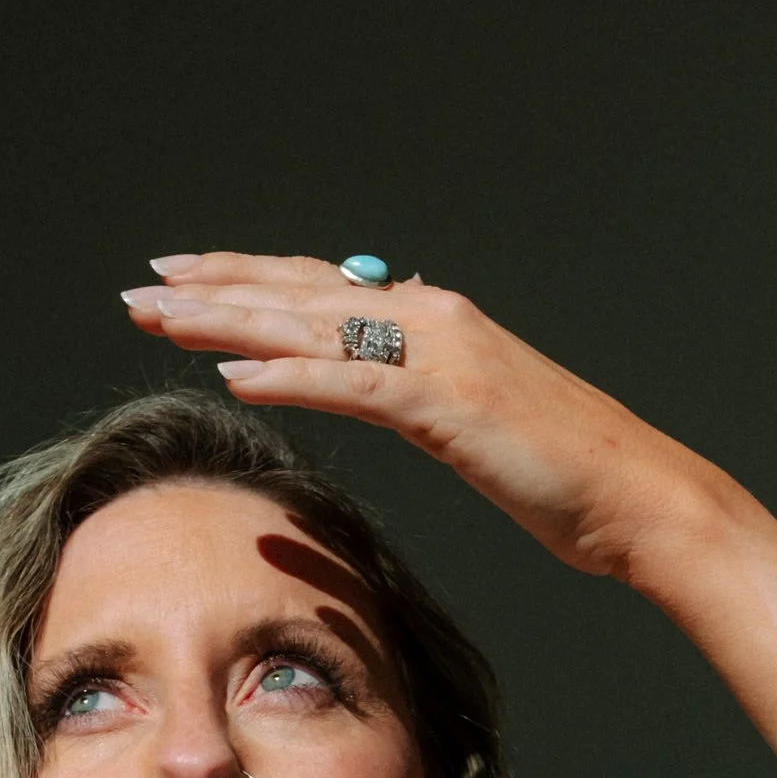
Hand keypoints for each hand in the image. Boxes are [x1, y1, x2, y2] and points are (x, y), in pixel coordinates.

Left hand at [120, 254, 731, 584]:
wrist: (637, 497)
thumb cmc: (566, 473)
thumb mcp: (479, 418)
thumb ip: (426, 384)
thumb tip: (383, 366)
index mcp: (436, 320)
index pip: (321, 289)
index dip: (245, 280)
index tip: (181, 280)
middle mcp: (432, 317)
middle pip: (300, 293)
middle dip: (213, 288)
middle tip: (139, 289)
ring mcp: (441, 355)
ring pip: (312, 325)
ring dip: (229, 319)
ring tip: (161, 318)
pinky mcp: (448, 404)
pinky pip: (352, 384)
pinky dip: (290, 374)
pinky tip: (236, 375)